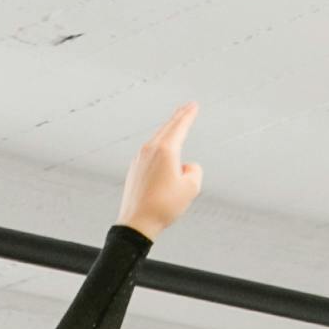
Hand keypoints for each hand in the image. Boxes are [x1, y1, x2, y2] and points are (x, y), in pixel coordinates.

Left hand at [116, 103, 202, 239]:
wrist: (137, 222)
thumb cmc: (164, 206)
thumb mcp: (191, 188)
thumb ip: (194, 171)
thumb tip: (185, 167)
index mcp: (165, 151)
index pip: (180, 127)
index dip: (189, 115)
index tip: (194, 105)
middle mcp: (150, 150)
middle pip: (167, 127)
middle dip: (178, 116)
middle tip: (187, 106)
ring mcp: (139, 159)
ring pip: (157, 139)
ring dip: (168, 130)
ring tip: (175, 124)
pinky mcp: (134, 169)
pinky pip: (150, 152)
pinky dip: (159, 145)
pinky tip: (161, 148)